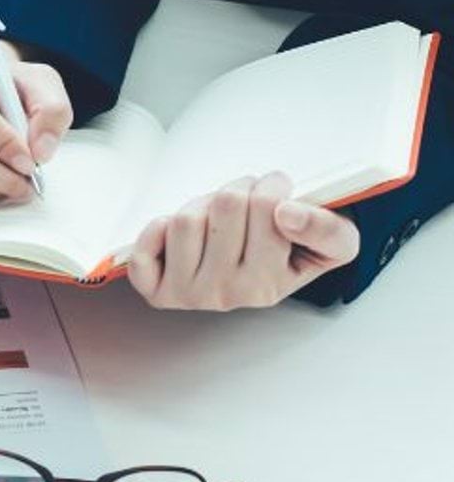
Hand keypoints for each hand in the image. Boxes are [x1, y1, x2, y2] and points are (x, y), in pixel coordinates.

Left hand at [127, 172, 360, 310]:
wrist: (262, 274)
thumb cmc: (295, 250)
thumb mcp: (338, 241)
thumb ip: (327, 228)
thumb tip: (287, 213)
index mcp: (270, 285)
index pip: (268, 207)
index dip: (272, 186)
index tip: (277, 192)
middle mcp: (229, 295)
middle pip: (226, 206)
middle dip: (238, 190)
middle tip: (247, 202)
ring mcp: (190, 295)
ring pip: (186, 220)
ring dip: (201, 204)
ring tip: (218, 216)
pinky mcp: (158, 291)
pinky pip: (143, 253)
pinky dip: (156, 231)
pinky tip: (179, 231)